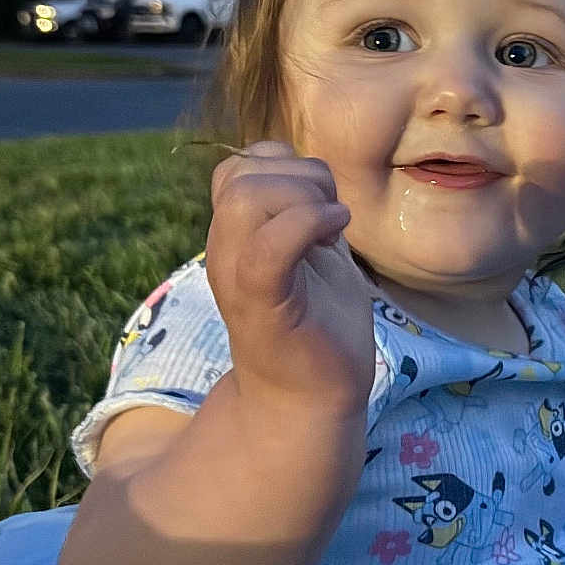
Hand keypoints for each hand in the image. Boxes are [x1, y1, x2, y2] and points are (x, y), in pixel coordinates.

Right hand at [206, 139, 377, 413]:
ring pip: (249, 196)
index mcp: (237, 236)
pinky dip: (309, 223)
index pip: (239, 166)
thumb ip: (303, 211)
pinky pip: (269, 245)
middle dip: (301, 178)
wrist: (310, 399)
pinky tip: (337, 234)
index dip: (286, 166)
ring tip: (333, 232)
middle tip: (331, 218)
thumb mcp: (313, 253)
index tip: (322, 205)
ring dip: (308, 199)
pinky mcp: (263, 304)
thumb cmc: (318, 325)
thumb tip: (311, 171)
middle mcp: (227, 250)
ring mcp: (239, 276)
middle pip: (242, 173)